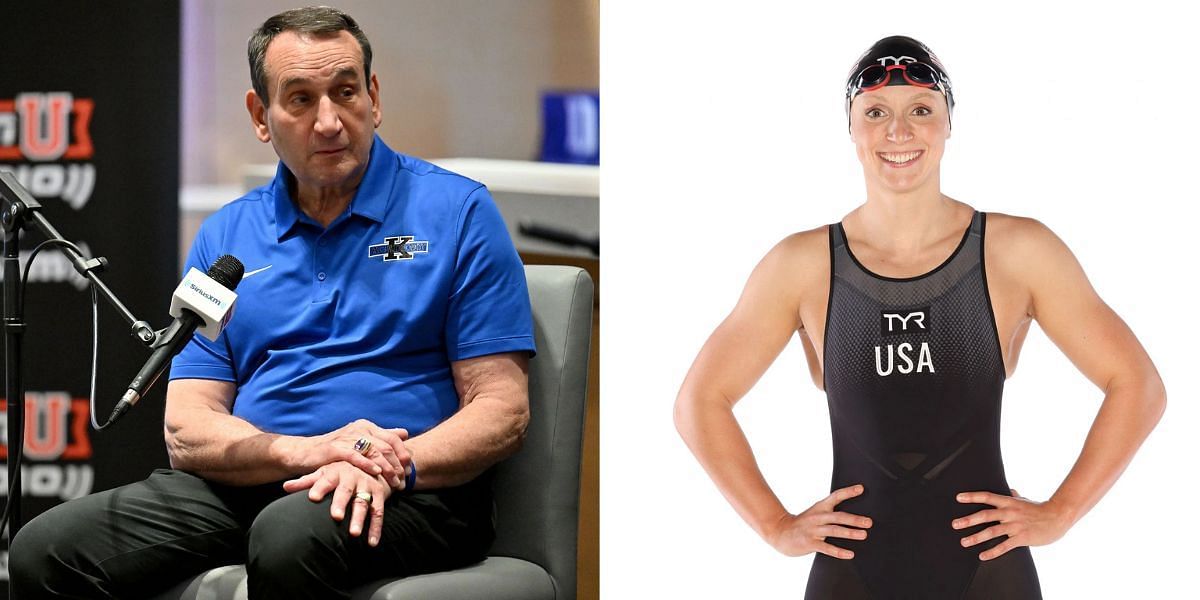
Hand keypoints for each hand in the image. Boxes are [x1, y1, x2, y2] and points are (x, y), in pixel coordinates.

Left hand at [283, 461, 391, 546]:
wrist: (371, 463)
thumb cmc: (340, 472)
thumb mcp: (324, 473)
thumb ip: (306, 481)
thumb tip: (285, 487)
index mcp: (336, 472)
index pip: (326, 479)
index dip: (319, 487)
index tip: (312, 497)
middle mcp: (353, 477)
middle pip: (346, 491)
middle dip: (341, 503)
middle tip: (336, 517)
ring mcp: (367, 486)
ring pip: (363, 503)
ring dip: (359, 518)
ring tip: (354, 534)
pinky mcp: (380, 495)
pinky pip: (378, 513)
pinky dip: (376, 528)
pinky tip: (371, 542)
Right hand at [307, 419, 410, 488]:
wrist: (307, 452)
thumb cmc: (337, 450)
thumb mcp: (360, 441)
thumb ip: (382, 436)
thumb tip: (404, 433)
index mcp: (367, 426)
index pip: (392, 438)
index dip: (403, 453)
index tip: (409, 469)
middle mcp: (359, 429)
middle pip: (386, 445)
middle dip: (398, 464)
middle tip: (404, 479)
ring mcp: (347, 438)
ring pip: (374, 451)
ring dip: (387, 468)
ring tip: (394, 481)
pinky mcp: (336, 449)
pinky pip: (356, 456)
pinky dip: (368, 464)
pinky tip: (377, 472)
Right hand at [765, 484, 872, 558]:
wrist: (780, 532)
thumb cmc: (803, 524)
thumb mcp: (816, 513)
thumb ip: (831, 512)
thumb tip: (853, 514)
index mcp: (820, 508)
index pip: (835, 497)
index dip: (848, 492)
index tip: (861, 488)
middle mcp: (817, 517)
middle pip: (838, 516)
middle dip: (854, 519)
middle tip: (869, 522)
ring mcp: (813, 530)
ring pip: (834, 530)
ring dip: (849, 532)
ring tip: (863, 534)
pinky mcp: (810, 543)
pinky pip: (826, 548)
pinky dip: (839, 551)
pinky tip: (850, 554)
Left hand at [952, 488, 1071, 559]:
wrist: (1058, 517)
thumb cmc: (1040, 509)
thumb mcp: (1025, 500)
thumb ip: (1015, 496)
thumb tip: (1009, 490)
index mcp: (1008, 502)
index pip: (987, 497)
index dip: (972, 497)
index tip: (958, 498)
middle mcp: (1009, 513)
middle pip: (985, 515)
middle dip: (968, 520)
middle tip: (954, 524)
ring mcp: (1015, 526)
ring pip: (992, 532)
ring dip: (976, 537)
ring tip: (963, 541)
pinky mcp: (1022, 538)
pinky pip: (1004, 546)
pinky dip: (993, 552)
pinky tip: (982, 556)